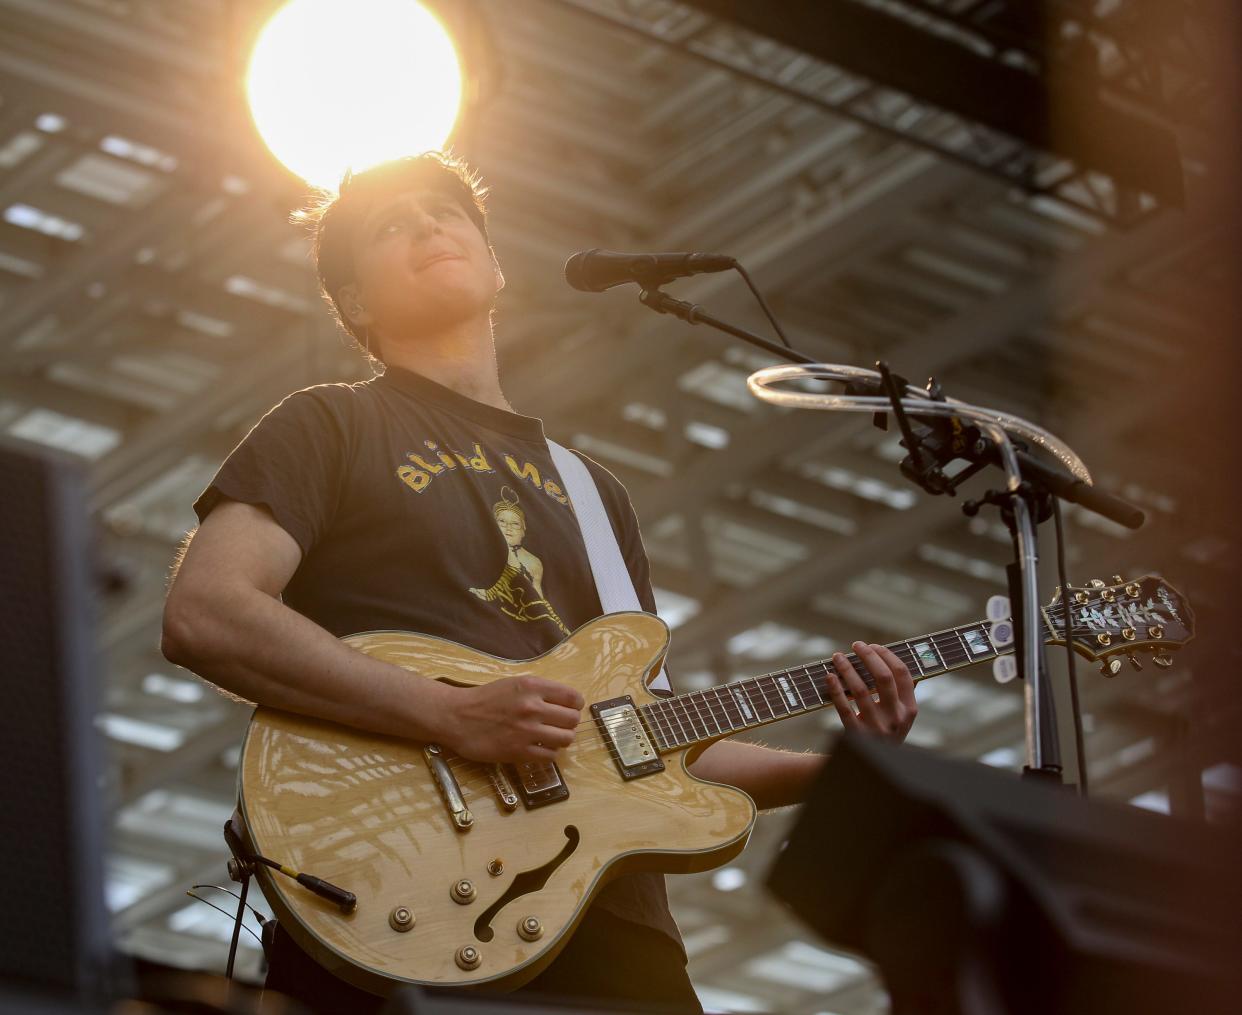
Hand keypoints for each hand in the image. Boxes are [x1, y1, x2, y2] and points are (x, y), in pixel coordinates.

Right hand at [442, 675, 583, 762]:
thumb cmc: (485, 698)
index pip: (573, 697)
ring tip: (550, 737)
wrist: (457, 717)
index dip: (574, 705)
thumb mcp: (514, 684)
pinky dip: (548, 753)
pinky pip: (550, 756)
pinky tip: (538, 748)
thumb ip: (539, 691)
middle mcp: (533, 707)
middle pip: (572, 720)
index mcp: (532, 687)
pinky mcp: (519, 752)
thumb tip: (566, 702)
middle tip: (558, 725)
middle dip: (568, 723)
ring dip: (561, 739)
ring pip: (565, 739)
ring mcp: (527, 731)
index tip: (569, 709)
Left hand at [826, 641, 917, 741]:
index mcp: (910, 710)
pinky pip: (843, 708)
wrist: (873, 765)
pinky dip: (835, 689)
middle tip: (856, 645)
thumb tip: (891, 660)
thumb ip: (900, 694)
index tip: (874, 645)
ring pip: (860, 690)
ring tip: (837, 656)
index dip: (887, 656)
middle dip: (869, 656)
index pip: (903, 674)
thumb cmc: (885, 732)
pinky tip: (829, 676)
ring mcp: (876, 727)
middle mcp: (895, 718)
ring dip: (847, 669)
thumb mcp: (901, 717)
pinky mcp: (857, 735)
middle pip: (883, 678)